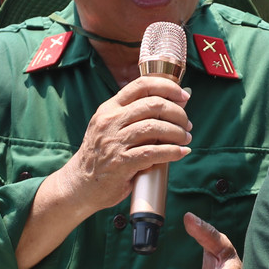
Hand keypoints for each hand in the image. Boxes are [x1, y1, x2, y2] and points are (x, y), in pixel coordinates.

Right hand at [52, 76, 191, 216]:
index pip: (141, 85)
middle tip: (187, 125)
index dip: (167, 87)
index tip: (183, 96)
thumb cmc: (104, 154)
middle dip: (177, 113)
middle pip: (153, 105)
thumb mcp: (112, 127)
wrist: (81, 183)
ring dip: (178, 133)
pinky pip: (153, 152)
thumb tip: (176, 104)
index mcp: (110, 108)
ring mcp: (114, 142)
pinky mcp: (121, 162)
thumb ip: (137, 116)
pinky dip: (172, 151)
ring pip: (155, 127)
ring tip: (185, 139)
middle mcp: (110, 121)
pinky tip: (182, 152)